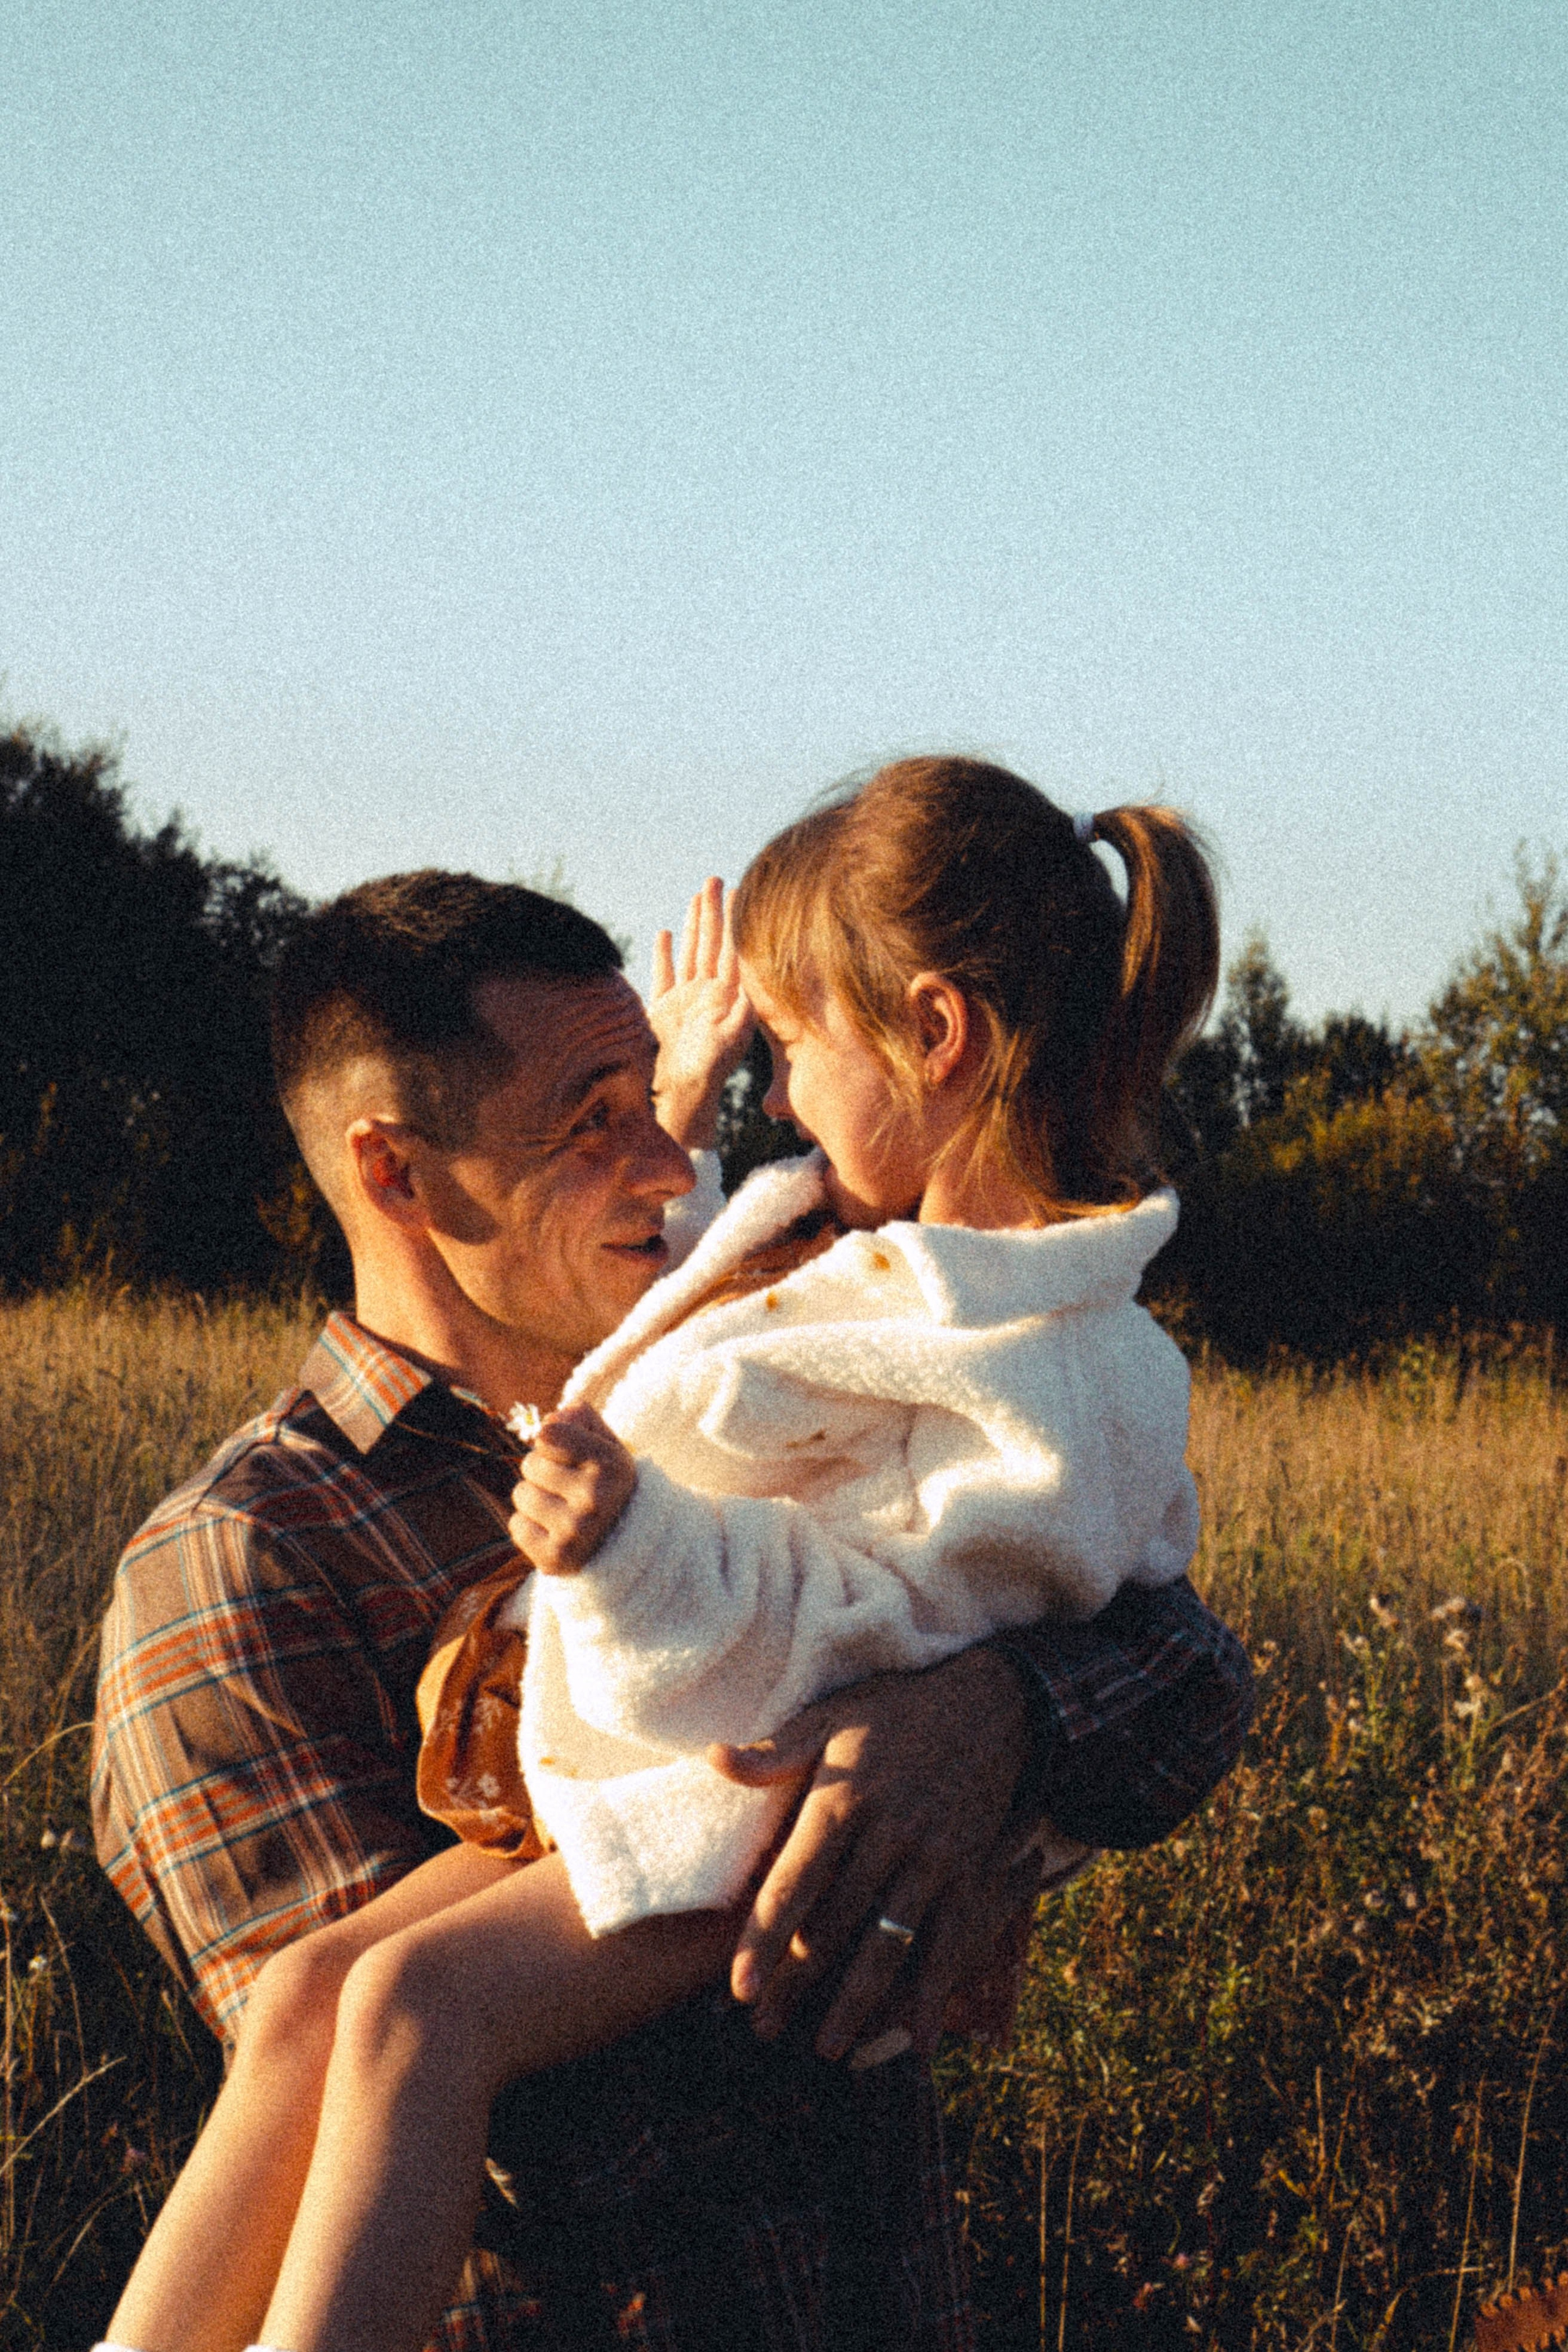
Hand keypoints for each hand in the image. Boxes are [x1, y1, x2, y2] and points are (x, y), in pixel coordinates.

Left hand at [509, 1404, 637, 1574]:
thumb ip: (581, 1420)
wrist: (626, 1546)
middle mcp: (595, 1498)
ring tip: (561, 1509)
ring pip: (521, 1494)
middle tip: (567, 1487)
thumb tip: (549, 1419)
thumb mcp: (607, 1447)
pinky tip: (554, 1531)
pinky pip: (516, 1525)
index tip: (568, 1454)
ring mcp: (575, 1531)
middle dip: (542, 1472)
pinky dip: (529, 1526)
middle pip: (530, 1464)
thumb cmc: (606, 1486)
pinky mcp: (555, 1558)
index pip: (547, 1434)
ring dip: (534, 1499)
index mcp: (610, 1465)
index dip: (551, 1442)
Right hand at [648, 877, 753, 1150]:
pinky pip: (665, 977)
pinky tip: (665, 934)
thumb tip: (753, 988)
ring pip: (692, 953)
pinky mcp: (665, 1012)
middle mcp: (710, 996)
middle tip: (716, 878)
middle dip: (715, 912)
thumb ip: (739, 1016)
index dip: (734, 922)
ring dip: (694, 925)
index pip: (731, 951)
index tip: (740, 891)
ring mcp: (688, 1002)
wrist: (679, 1100)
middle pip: (713, 945)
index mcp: (727, 999)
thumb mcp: (727, 1044)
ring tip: (697, 895)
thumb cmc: (705, 1076)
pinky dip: (665, 956)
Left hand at [710, 1645, 1088, 2059]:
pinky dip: (937, 1993)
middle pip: (834, 1925)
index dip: (765, 1939)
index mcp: (843, 1798)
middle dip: (798, 1983)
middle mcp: (888, 1835)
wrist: (990, 1705)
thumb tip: (713, 1758)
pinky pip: (952, 1942)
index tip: (739, 1988)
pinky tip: (920, 2039)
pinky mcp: (970, 1872)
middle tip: (764, 2030)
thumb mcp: (832, 1716)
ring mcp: (934, 1858)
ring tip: (825, 2047)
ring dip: (857, 2003)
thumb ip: (775, 1751)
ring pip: (889, 1943)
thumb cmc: (896, 1712)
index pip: (794, 1882)